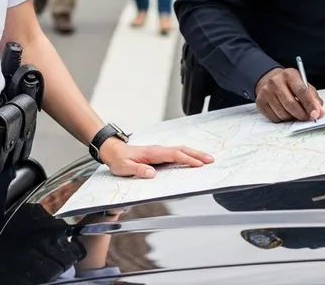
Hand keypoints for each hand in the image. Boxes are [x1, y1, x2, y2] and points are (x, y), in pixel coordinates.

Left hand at [99, 138, 213, 178]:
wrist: (113, 151)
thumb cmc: (119, 160)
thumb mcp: (125, 168)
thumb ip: (138, 170)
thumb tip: (152, 174)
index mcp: (153, 152)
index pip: (174, 155)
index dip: (187, 159)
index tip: (198, 164)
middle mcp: (158, 150)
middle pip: (181, 150)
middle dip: (197, 154)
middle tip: (210, 160)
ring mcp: (159, 151)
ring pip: (180, 150)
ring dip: (194, 154)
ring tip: (207, 159)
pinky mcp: (159, 155)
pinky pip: (176, 154)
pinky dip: (187, 155)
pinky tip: (192, 159)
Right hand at [255, 67, 324, 122]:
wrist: (270, 81)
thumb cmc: (291, 85)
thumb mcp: (304, 85)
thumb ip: (313, 98)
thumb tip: (319, 112)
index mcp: (289, 74)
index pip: (301, 90)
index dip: (309, 104)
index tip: (316, 114)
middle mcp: (275, 81)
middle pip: (290, 104)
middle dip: (302, 114)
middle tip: (307, 118)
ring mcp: (266, 91)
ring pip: (282, 113)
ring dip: (292, 118)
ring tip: (295, 114)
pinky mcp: (260, 102)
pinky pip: (274, 118)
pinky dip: (282, 119)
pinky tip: (284, 112)